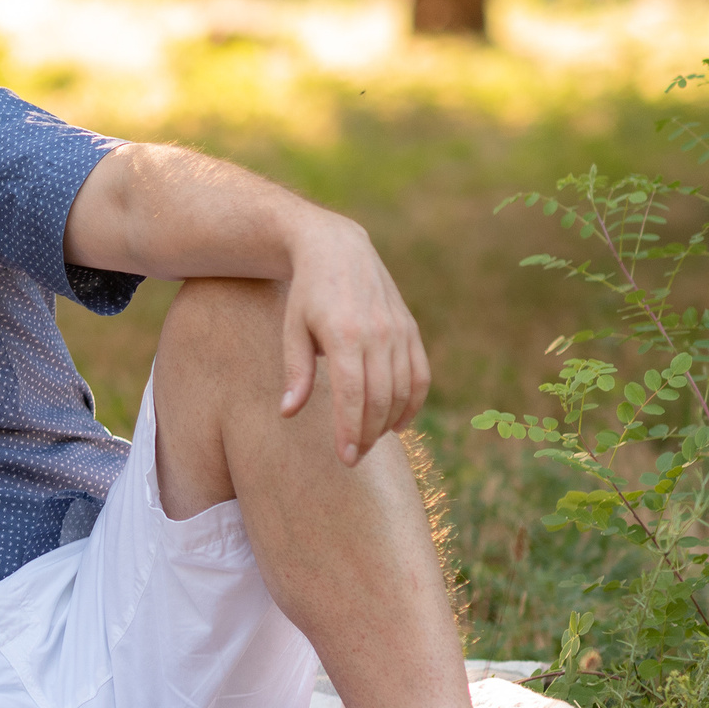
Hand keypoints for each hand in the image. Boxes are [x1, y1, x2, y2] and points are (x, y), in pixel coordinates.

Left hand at [281, 218, 431, 465]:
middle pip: (379, 398)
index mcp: (344, 334)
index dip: (350, 430)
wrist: (338, 249)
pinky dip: (413, 403)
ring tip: (368, 441)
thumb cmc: (307, 293)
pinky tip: (398, 424)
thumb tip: (288, 413)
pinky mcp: (411, 330)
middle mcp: (378, 333)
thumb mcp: (292, 329)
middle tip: (353, 458)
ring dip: (388, 422)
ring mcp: (399, 331)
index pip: (352, 395)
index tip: (346, 458)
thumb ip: (295, 372)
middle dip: (367, 434)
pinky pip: (420, 375)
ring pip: (402, 390)